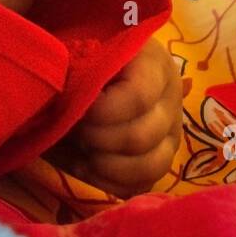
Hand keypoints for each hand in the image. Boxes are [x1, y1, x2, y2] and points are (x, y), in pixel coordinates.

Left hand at [66, 37, 182, 198]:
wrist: (92, 72)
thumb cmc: (82, 57)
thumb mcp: (79, 51)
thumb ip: (76, 66)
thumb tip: (64, 93)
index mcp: (153, 64)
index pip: (138, 96)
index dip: (102, 111)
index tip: (76, 110)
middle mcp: (171, 100)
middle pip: (141, 137)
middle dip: (97, 139)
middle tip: (74, 129)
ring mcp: (170, 134)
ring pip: (151, 167)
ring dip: (106, 165)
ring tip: (80, 150)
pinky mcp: (160, 160)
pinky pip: (144, 186)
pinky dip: (110, 183)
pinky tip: (85, 167)